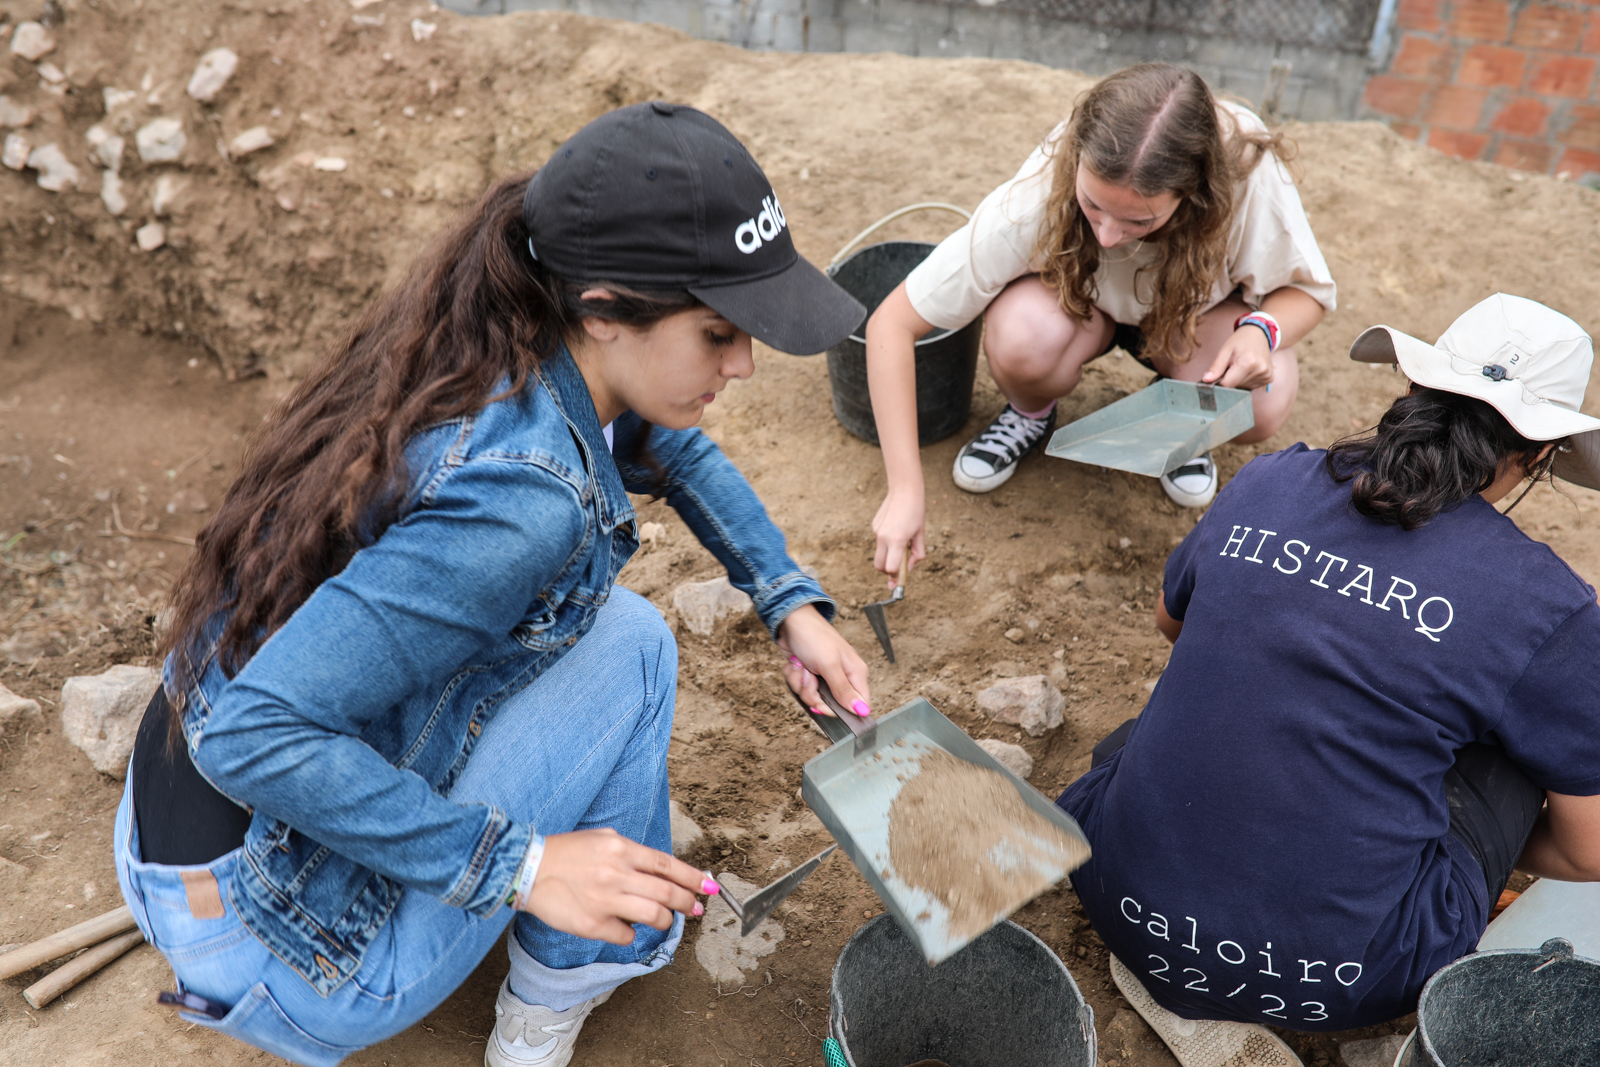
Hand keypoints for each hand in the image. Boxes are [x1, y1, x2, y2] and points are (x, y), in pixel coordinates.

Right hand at [520, 828, 708, 944]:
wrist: (527, 869)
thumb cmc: (567, 852)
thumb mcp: (603, 839)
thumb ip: (633, 853)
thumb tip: (663, 872)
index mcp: (621, 849)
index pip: (668, 866)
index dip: (693, 878)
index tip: (709, 887)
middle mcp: (617, 874)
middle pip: (667, 893)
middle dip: (687, 903)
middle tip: (695, 908)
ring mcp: (605, 901)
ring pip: (654, 917)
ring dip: (665, 921)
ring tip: (665, 920)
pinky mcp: (593, 924)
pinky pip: (626, 935)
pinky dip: (630, 932)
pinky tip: (623, 925)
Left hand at [777, 604, 871, 717]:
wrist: (790, 620)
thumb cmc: (814, 636)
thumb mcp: (830, 665)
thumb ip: (844, 690)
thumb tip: (863, 711)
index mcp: (855, 673)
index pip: (858, 706)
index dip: (842, 712)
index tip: (825, 708)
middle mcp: (842, 677)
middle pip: (831, 705)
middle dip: (813, 694)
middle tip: (810, 679)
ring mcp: (824, 676)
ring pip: (811, 697)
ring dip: (801, 683)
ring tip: (803, 665)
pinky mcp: (809, 674)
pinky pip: (800, 688)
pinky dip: (794, 677)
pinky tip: (796, 663)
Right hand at [871, 484, 925, 589]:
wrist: (904, 489)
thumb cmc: (916, 511)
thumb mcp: (920, 535)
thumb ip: (916, 554)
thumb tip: (908, 568)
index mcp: (897, 540)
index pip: (891, 568)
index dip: (896, 576)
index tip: (900, 579)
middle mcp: (883, 537)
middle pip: (879, 566)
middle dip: (887, 571)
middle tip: (898, 567)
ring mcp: (876, 532)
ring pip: (878, 554)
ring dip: (887, 557)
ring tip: (901, 543)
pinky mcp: (874, 526)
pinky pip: (879, 542)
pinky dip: (886, 544)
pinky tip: (896, 530)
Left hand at [1202, 326, 1274, 390]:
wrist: (1258, 335)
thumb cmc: (1240, 341)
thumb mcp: (1225, 351)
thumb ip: (1216, 367)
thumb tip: (1206, 380)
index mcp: (1248, 361)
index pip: (1228, 383)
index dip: (1220, 381)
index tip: (1219, 374)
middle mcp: (1260, 369)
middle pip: (1236, 387)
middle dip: (1230, 380)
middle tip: (1232, 367)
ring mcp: (1266, 375)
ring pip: (1243, 388)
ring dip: (1238, 381)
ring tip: (1241, 367)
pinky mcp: (1269, 378)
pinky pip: (1252, 387)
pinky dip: (1246, 381)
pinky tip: (1248, 370)